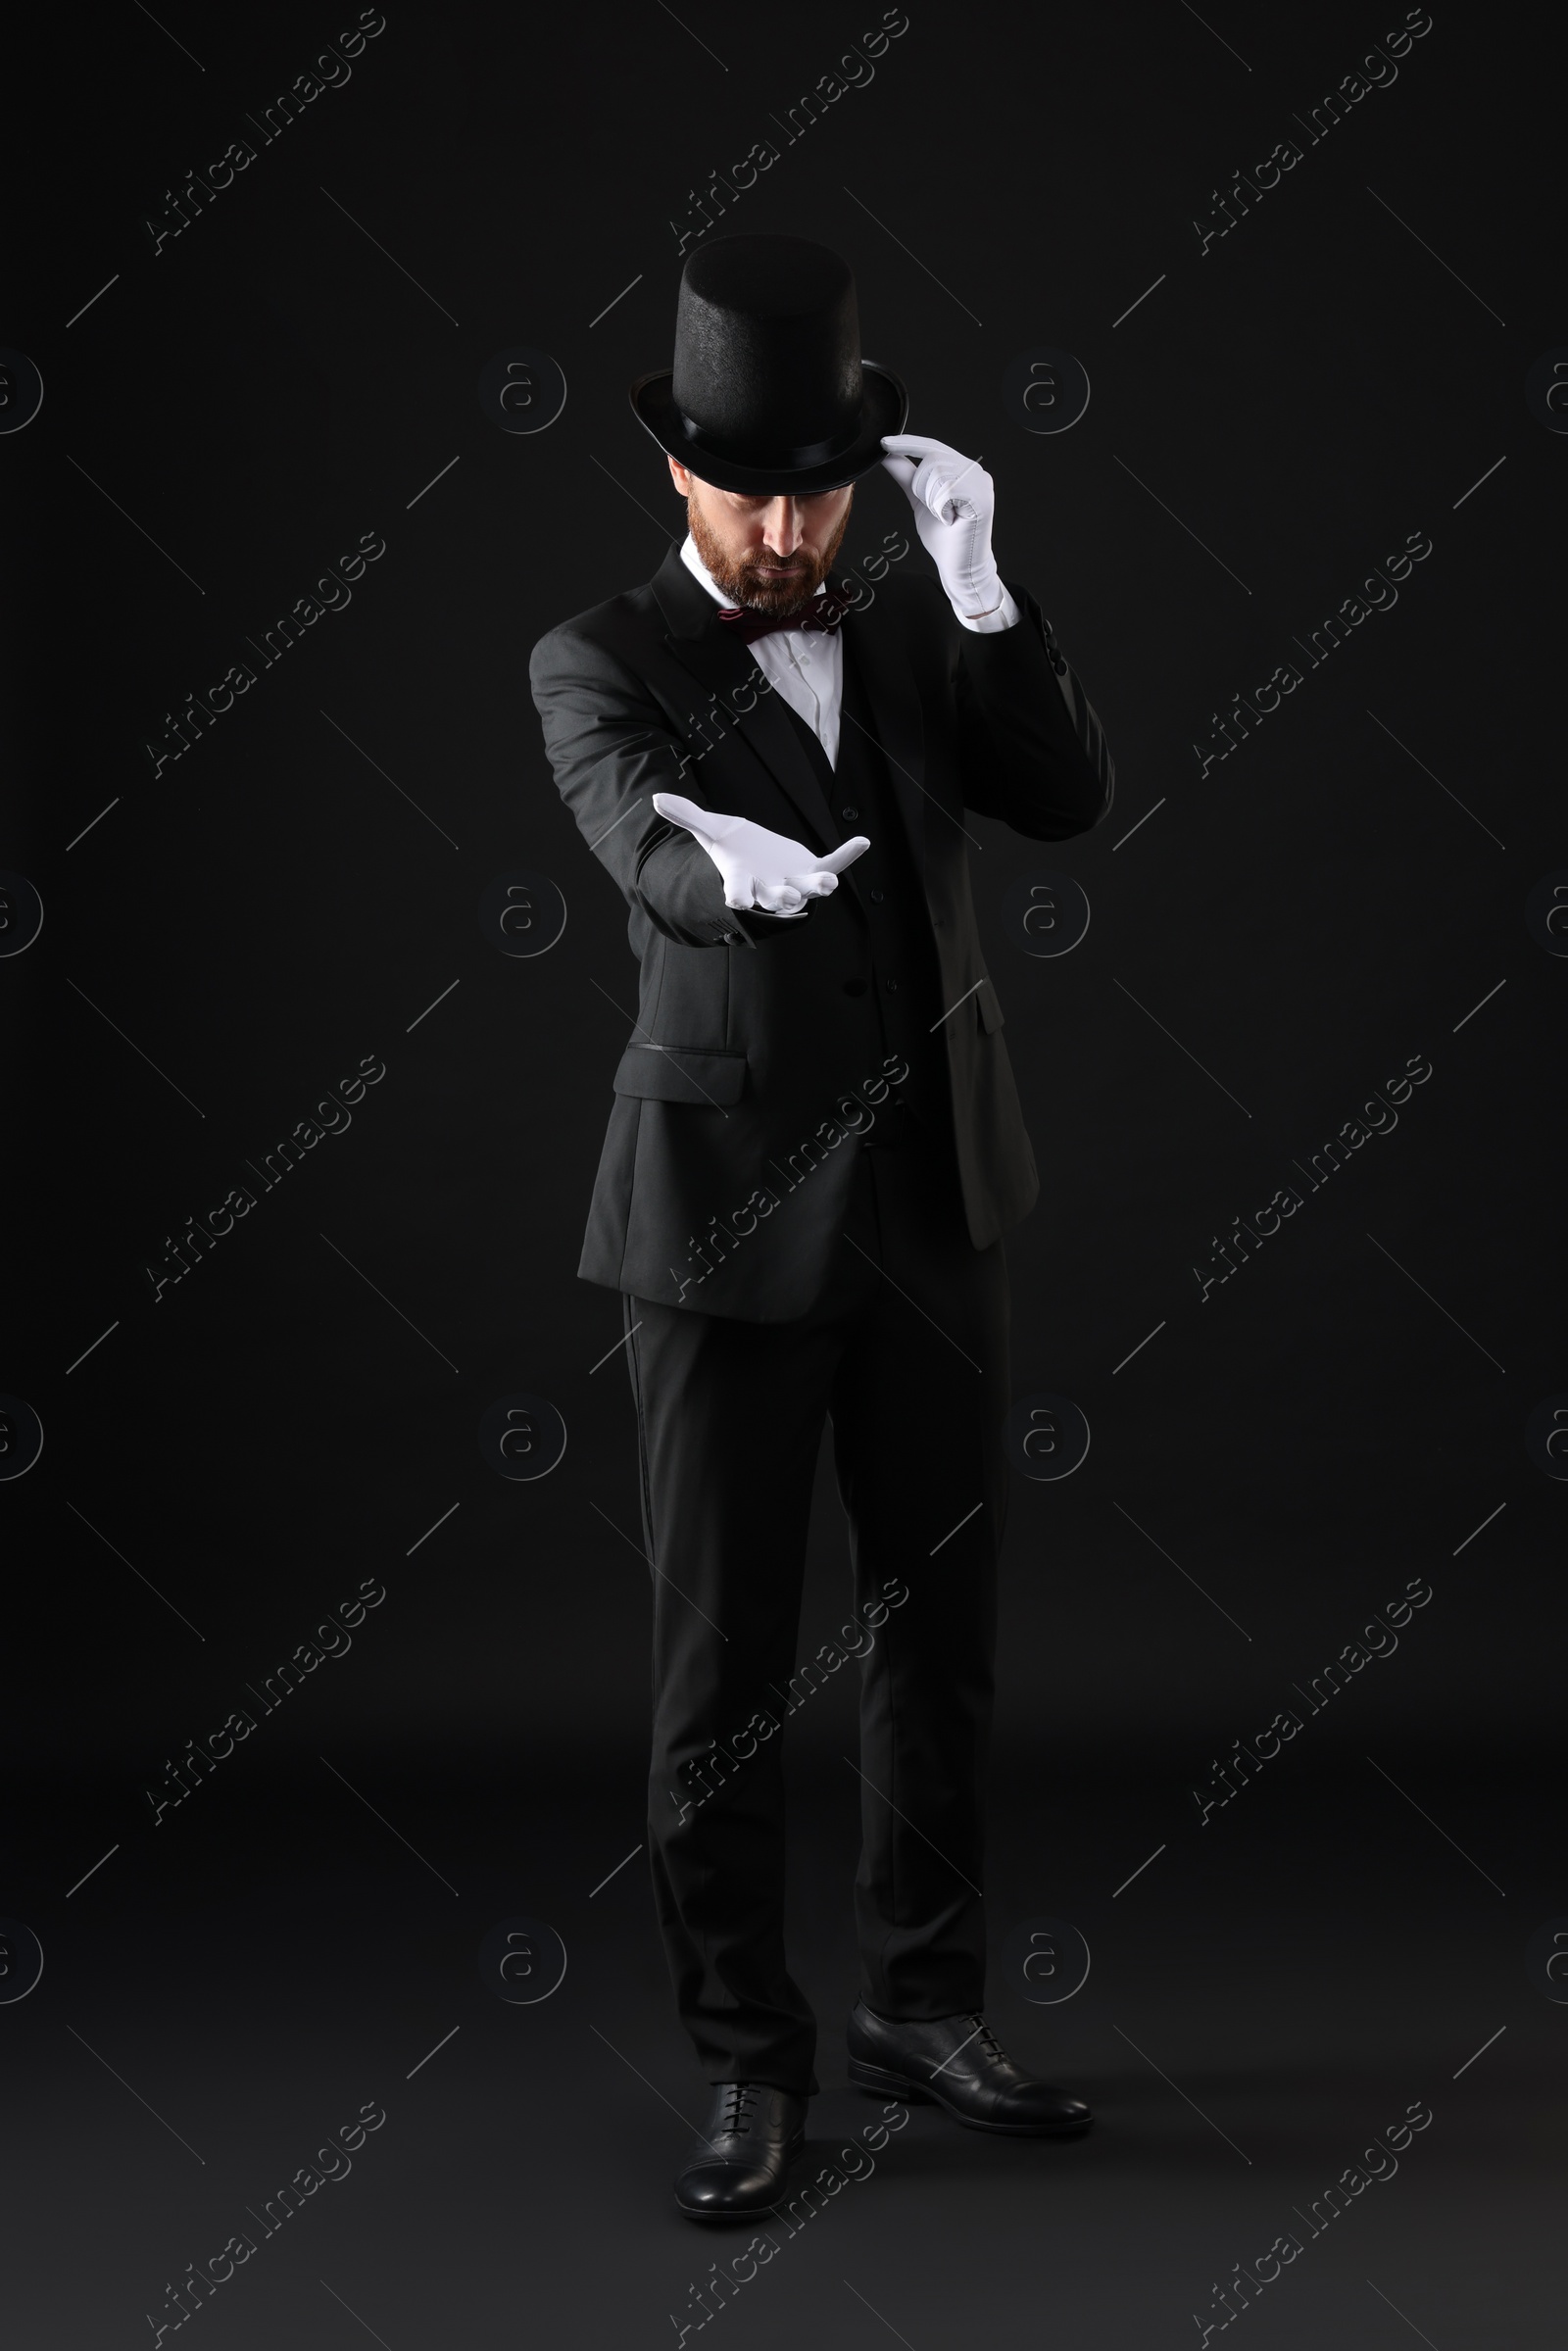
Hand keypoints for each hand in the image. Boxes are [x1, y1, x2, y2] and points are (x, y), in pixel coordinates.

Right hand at [652, 793, 869, 916]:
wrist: (756, 857)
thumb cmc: (732, 848)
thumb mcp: (710, 830)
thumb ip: (687, 815)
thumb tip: (656, 799)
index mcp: (742, 880)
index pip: (737, 892)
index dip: (737, 896)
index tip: (736, 900)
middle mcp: (770, 887)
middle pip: (775, 899)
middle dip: (782, 901)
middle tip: (789, 901)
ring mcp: (795, 881)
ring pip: (808, 889)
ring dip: (818, 887)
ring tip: (828, 884)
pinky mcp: (813, 869)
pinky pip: (833, 864)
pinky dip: (848, 854)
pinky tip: (862, 841)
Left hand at [880, 433, 1001, 616]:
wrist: (958, 566)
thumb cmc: (943, 537)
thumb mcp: (919, 500)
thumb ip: (906, 476)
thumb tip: (888, 455)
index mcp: (962, 468)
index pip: (932, 446)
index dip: (907, 443)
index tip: (884, 443)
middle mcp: (975, 471)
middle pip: (932, 458)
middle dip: (922, 486)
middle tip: (935, 510)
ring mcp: (981, 482)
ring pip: (938, 473)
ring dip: (932, 500)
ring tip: (945, 516)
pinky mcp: (982, 498)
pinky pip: (948, 489)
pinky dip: (942, 508)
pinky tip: (951, 520)